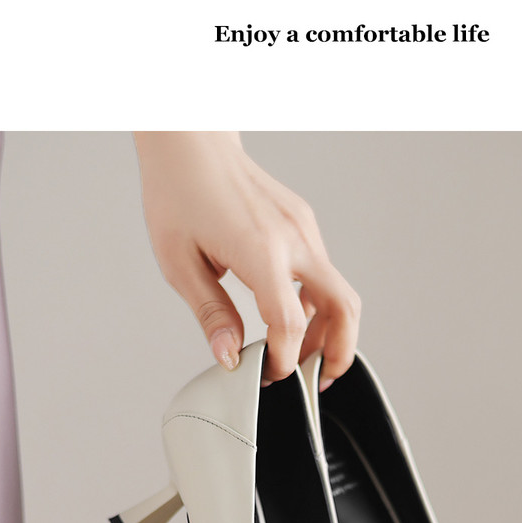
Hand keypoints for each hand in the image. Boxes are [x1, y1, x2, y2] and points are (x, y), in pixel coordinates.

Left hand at [133, 132, 360, 388]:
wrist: (190, 141)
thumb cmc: (178, 193)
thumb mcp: (179, 263)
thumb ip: (211, 314)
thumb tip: (230, 357)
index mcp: (261, 250)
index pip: (290, 323)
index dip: (284, 359)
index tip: (269, 376)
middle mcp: (293, 238)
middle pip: (343, 307)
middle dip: (339, 351)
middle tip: (320, 381)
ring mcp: (304, 229)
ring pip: (339, 291)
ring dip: (329, 330)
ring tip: (303, 356)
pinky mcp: (303, 225)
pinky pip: (323, 273)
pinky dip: (316, 304)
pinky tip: (293, 319)